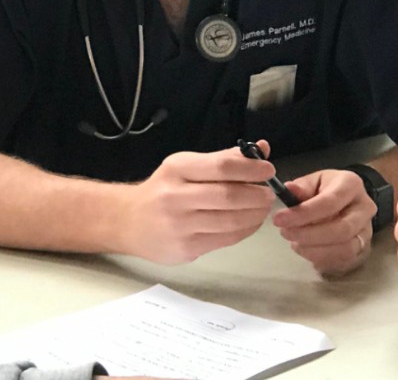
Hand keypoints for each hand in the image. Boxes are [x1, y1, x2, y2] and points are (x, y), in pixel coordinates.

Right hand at [121, 143, 275, 263]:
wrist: (128, 221)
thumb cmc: (163, 189)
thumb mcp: (186, 166)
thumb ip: (223, 159)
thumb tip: (262, 148)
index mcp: (177, 169)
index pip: (222, 167)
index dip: (251, 169)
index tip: (268, 170)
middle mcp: (176, 196)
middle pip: (229, 196)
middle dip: (257, 195)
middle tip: (269, 193)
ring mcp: (180, 225)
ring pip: (230, 221)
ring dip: (256, 215)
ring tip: (263, 208)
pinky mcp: (186, 248)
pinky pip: (226, 240)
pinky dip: (245, 230)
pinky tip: (250, 222)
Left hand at [272, 168, 375, 276]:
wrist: (348, 201)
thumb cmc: (327, 189)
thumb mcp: (314, 181)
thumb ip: (301, 187)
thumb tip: (289, 189)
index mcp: (351, 185)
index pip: (330, 202)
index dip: (303, 214)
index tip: (279, 219)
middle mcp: (365, 208)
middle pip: (342, 229)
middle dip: (309, 235)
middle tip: (286, 233)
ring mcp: (367, 231)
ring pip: (345, 249)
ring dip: (315, 251)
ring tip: (295, 243)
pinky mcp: (364, 249)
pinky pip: (344, 261)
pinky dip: (322, 260)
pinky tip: (306, 251)